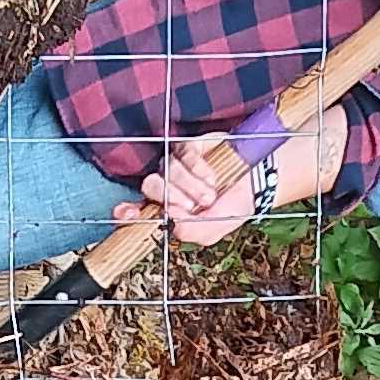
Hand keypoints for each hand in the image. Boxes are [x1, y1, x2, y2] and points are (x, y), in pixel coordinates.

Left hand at [124, 106, 344, 245]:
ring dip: (189, 185)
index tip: (124, 212)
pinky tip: (211, 176)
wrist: (256, 184)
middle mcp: (166, 187)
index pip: (137, 209)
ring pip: (166, 170)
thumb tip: (169, 219)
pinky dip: (197, 168)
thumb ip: (188, 231)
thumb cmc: (231, 209)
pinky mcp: (189, 147)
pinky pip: (183, 154)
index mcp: (166, 209)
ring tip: (210, 194)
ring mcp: (176, 165)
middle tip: (193, 205)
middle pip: (150, 185)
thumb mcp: (210, 232)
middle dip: (172, 197)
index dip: (127, 211)